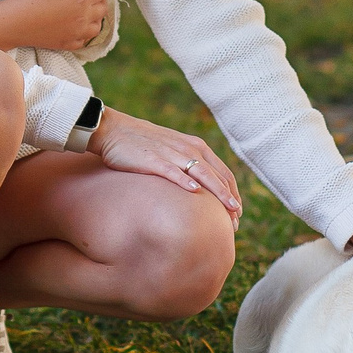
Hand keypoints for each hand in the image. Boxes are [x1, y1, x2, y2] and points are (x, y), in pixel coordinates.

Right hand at [0, 0, 111, 53]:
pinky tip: (76, 26)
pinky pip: (84, 40)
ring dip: (95, 17)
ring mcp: (76, 33)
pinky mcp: (67, 44)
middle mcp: (84, 18)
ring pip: (96, 27)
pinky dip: (84, 32)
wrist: (15, 22)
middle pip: (102, 8)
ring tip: (86, 10)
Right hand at [87, 108, 241, 220]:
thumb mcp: (174, 151)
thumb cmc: (144, 144)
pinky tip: (195, 192)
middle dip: (229, 199)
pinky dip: (185, 180)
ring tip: (228, 210)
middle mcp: (188, 148)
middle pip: (217, 176)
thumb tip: (201, 190)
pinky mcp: (153, 160)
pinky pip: (173, 171)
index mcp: (196, 146)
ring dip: (217, 193)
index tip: (238, 213)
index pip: (223, 172)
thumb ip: (190, 165)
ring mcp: (172, 153)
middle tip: (236, 222)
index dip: (233, 193)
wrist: (115, 130)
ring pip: (202, 174)